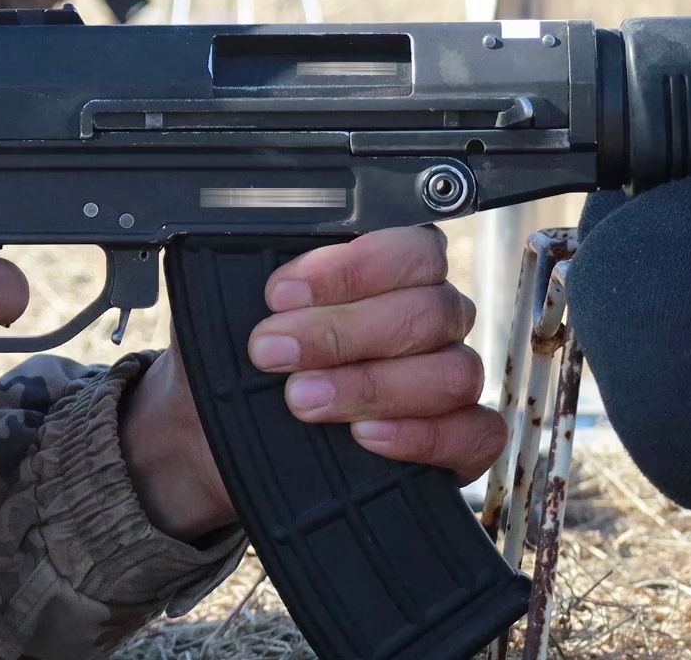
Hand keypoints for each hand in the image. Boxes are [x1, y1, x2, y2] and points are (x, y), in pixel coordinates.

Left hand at [121, 227, 504, 539]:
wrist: (213, 435)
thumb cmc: (234, 362)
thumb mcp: (231, 313)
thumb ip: (257, 280)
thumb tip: (260, 261)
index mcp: (387, 273)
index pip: (410, 248)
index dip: (352, 269)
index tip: (280, 294)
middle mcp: (429, 320)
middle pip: (429, 311)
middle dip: (342, 332)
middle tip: (272, 352)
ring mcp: (447, 379)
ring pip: (453, 371)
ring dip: (371, 384)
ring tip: (302, 399)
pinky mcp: (460, 442)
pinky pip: (476, 433)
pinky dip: (422, 435)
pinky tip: (365, 435)